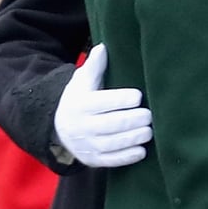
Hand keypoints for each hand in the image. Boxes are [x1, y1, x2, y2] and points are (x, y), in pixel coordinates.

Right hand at [53, 43, 152, 167]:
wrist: (58, 127)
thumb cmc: (79, 99)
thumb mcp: (82, 81)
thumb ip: (94, 66)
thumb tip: (103, 47)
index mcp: (81, 105)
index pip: (103, 102)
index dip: (122, 99)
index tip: (138, 96)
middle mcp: (82, 126)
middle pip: (111, 124)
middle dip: (133, 120)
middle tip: (149, 115)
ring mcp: (87, 145)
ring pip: (113, 144)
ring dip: (133, 138)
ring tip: (149, 131)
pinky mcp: (93, 160)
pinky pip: (111, 161)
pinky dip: (127, 157)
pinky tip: (142, 151)